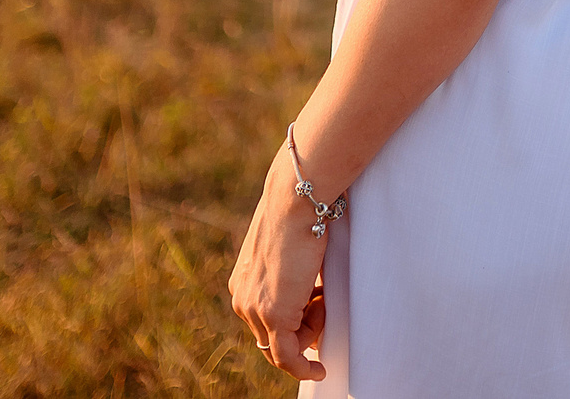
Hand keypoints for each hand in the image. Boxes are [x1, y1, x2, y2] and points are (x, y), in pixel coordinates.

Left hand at [228, 154, 328, 379]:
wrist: (297, 199)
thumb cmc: (302, 213)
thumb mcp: (292, 250)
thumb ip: (293, 276)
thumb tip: (313, 296)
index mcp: (243, 283)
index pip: (263, 321)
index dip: (293, 322)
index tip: (318, 310)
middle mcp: (242, 299)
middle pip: (271, 338)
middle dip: (303, 331)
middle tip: (326, 305)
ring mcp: (255, 309)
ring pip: (283, 346)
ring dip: (311, 334)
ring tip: (327, 301)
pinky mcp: (274, 315)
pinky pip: (286, 356)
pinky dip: (302, 368)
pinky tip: (319, 369)